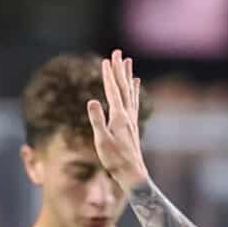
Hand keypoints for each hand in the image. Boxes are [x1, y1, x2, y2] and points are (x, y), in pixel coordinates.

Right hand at [86, 50, 149, 190]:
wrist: (133, 174)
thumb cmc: (115, 160)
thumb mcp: (102, 141)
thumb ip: (97, 120)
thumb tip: (92, 101)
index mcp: (119, 117)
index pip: (112, 91)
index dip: (109, 75)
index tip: (106, 61)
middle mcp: (127, 115)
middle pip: (123, 87)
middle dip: (119, 69)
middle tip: (118, 52)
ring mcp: (131, 120)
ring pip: (130, 92)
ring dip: (127, 76)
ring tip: (128, 62)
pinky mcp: (132, 125)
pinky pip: (134, 102)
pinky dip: (134, 90)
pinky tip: (135, 84)